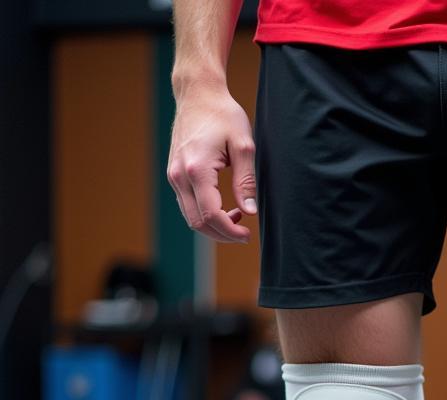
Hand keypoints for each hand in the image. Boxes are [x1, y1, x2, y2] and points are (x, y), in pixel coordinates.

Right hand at [167, 82, 256, 243]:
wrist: (197, 93)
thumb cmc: (223, 115)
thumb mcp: (243, 146)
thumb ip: (246, 181)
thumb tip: (250, 211)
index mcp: (197, 169)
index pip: (211, 215)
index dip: (230, 231)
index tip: (248, 234)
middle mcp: (179, 175)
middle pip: (198, 222)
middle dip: (222, 234)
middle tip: (244, 234)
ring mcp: (173, 174)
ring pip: (190, 217)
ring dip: (214, 226)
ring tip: (237, 219)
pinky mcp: (173, 173)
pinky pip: (187, 205)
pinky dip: (204, 214)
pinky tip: (224, 208)